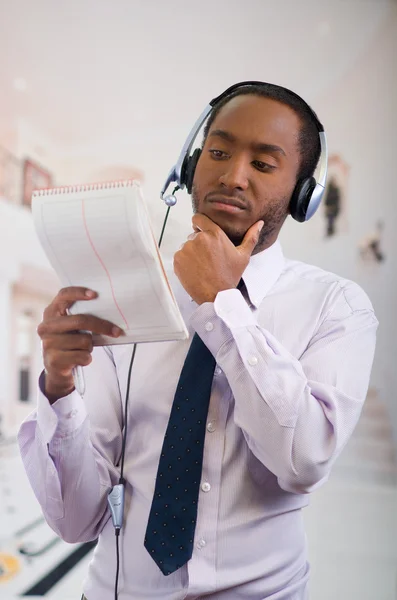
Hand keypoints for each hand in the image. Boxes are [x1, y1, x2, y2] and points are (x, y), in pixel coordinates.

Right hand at [37, 287, 123, 403]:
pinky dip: (87, 358)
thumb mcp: (71, 327)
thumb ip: (81, 317)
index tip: (95, 294)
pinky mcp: (54, 360)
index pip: (63, 296)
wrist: (56, 368)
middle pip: (80, 320)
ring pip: (84, 341)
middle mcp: (46, 326)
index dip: (79, 293)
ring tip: (82, 349)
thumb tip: (110, 312)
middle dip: (102, 326)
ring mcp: (48, 343)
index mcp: (51, 313)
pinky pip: (83, 356)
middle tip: (117, 331)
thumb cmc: (69, 342)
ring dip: (90, 346)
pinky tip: (79, 359)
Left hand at [173, 214, 263, 303]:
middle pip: (193, 234)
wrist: (216, 295)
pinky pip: (179, 256)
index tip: (201, 230)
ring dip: (192, 252)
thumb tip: (259, 223)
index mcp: (214, 234)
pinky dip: (184, 261)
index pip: (198, 218)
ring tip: (202, 265)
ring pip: (186, 245)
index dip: (199, 224)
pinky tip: (195, 269)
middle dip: (199, 242)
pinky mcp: (178, 260)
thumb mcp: (243, 256)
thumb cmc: (230, 276)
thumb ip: (251, 237)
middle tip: (207, 257)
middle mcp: (199, 238)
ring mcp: (186, 249)